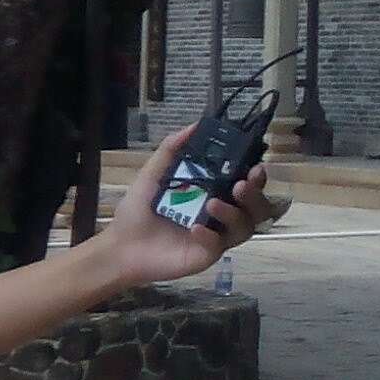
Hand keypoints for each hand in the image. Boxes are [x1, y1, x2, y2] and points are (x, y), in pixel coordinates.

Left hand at [98, 122, 282, 285]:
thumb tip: (195, 125)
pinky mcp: (208, 255)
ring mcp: (217, 236)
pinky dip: (211, 235)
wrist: (122, 245)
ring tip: (212, 204)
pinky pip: (220, 245)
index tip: (254, 165)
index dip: (256, 176)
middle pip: (257, 207)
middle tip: (241, 184)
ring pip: (245, 227)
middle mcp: (222, 214)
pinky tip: (196, 229)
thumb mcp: (153, 174)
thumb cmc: (139, 210)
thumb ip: (173, 149)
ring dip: (234, 213)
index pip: (247, 183)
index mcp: (214, 192)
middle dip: (255, 194)